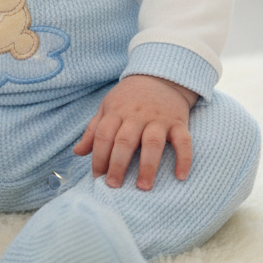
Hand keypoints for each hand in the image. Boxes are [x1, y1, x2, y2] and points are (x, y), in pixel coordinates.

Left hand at [73, 74, 197, 190]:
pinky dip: (184, 158)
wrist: (160, 76)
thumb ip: (93, 130)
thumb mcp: (108, 107)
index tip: (97, 177)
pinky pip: (183, 141)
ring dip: (147, 166)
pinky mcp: (178, 122)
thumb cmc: (129, 98)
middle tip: (113, 186)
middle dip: (117, 165)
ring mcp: (158, 119)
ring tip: (143, 187)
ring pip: (152, 142)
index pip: (103, 136)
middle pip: (125, 141)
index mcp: (116, 112)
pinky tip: (180, 176)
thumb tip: (78, 152)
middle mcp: (136, 115)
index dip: (98, 157)